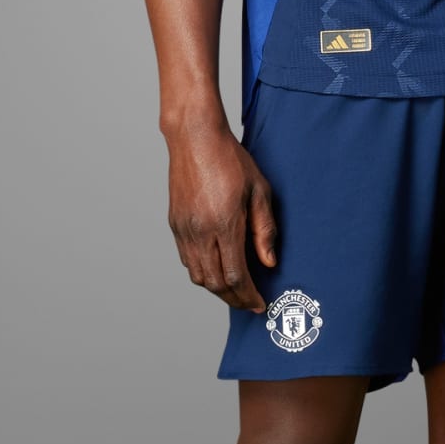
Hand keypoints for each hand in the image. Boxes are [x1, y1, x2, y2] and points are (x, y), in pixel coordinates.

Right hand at [166, 121, 277, 310]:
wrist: (195, 139)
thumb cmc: (231, 160)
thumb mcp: (260, 191)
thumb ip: (264, 229)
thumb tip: (269, 263)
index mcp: (224, 224)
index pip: (236, 276)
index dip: (248, 296)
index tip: (260, 305)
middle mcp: (200, 231)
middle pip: (215, 283)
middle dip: (234, 299)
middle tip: (249, 304)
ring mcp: (184, 230)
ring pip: (198, 276)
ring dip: (217, 290)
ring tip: (235, 291)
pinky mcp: (175, 225)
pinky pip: (187, 260)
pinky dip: (203, 273)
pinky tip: (217, 270)